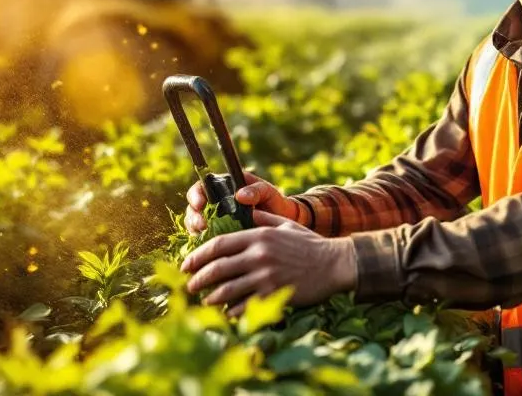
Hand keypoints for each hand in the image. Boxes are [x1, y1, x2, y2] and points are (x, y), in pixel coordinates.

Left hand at [181, 211, 356, 312]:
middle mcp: (259, 255)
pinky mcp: (274, 294)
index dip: (198, 255)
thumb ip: (266, 217)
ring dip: (211, 297)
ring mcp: (266, 276)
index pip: (219, 244)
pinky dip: (232, 311)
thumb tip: (249, 209)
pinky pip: (245, 305)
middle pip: (218, 268)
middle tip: (189, 286)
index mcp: (259, 236)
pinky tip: (227, 312)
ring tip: (205, 301)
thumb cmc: (311, 244)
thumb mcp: (288, 225)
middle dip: (198, 279)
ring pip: (227, 289)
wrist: (335, 264)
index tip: (187, 264)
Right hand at [184, 172, 305, 233]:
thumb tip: (240, 195)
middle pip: (193, 208)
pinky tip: (210, 248)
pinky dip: (204, 244)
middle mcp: (216, 204)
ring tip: (206, 236)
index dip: (196, 195)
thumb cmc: (276, 203)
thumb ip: (257, 190)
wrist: (283, 224)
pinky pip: (204, 240)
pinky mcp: (219, 237)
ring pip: (195, 225)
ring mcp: (216, 221)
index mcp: (225, 187)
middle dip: (194, 217)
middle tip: (202, 225)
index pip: (202, 187)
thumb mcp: (270, 193)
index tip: (201, 204)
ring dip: (196, 231)